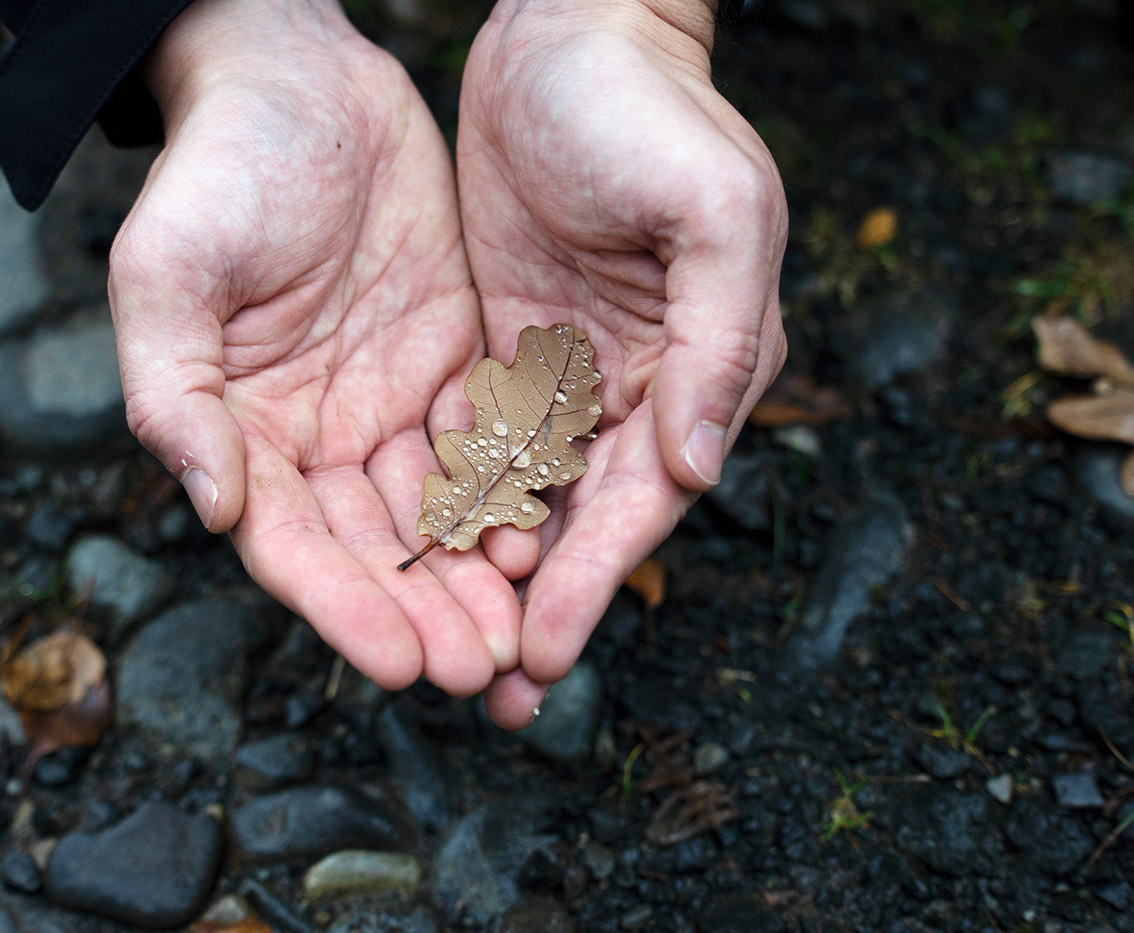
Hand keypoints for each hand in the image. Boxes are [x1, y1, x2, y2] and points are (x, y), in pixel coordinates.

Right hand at [108, 0, 521, 695]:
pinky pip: (490, 442)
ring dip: (477, 575)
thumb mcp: (168, 272)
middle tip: (480, 669)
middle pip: (375, 548)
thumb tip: (212, 505)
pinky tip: (549, 535)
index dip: (344, 608)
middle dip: (425, 612)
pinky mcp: (455, 364)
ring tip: (523, 632)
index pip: (294, 545)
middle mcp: (320, 436)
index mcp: (245, 432)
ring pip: (440, 512)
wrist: (303, 80)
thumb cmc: (217, 169)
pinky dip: (516, 493)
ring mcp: (390, 404)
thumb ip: (173, 393)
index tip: (397, 664)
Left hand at [458, 0, 788, 724]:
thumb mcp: (714, 213)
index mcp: (697, 371)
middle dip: (535, 607)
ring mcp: (566, 370)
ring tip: (442, 647)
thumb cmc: (652, 113)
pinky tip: (413, 552)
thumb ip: (720, 341)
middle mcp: (635, 388)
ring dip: (488, 575)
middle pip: (581, 521)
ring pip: (525, 495)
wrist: (569, 33)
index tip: (543, 657)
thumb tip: (699, 469)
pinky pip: (478, 437)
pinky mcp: (507, 344)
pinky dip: (453, 498)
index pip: (640, 501)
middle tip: (488, 696)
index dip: (593, 582)